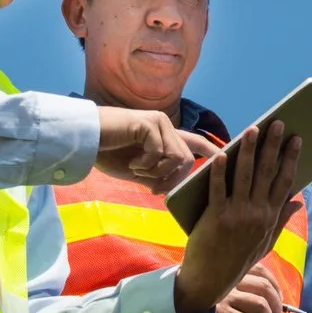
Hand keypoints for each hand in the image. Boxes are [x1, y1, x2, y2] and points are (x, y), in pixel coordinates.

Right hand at [95, 107, 218, 190]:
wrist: (85, 142)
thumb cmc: (109, 154)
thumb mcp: (139, 170)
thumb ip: (158, 175)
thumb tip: (171, 189)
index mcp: (165, 136)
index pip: (196, 142)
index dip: (212, 150)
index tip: (226, 158)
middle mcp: (166, 126)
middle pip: (188, 159)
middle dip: (173, 179)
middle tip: (153, 188)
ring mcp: (159, 123)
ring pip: (177, 158)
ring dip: (157, 172)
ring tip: (138, 170)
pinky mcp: (149, 123)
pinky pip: (160, 153)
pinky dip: (147, 165)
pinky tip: (132, 162)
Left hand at [173, 122, 301, 312]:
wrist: (210, 281)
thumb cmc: (237, 260)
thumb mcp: (265, 243)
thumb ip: (281, 220)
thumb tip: (298, 200)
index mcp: (270, 218)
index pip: (285, 182)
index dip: (291, 159)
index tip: (296, 139)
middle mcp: (257, 214)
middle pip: (267, 172)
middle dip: (273, 145)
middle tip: (276, 123)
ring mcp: (237, 215)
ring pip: (244, 175)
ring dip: (248, 150)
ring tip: (252, 130)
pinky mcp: (216, 217)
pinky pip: (218, 189)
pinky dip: (219, 171)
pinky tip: (221, 154)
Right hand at [175, 263, 284, 312]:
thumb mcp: (218, 298)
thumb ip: (237, 294)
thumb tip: (269, 303)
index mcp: (225, 271)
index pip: (259, 269)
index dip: (274, 286)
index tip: (279, 303)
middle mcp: (224, 280)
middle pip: (264, 287)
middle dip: (276, 307)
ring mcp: (221, 296)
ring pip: (259, 305)